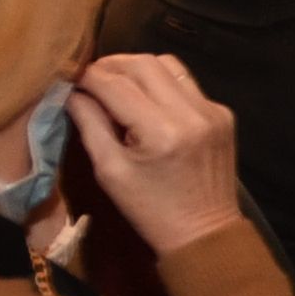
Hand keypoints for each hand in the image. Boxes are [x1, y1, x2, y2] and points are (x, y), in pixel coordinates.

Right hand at [64, 49, 245, 255]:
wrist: (204, 232)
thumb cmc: (150, 209)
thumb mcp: (110, 171)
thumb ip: (89, 125)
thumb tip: (72, 91)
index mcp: (160, 131)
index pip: (115, 85)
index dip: (88, 77)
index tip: (71, 78)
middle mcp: (191, 113)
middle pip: (143, 63)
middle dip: (112, 65)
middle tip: (91, 77)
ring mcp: (212, 110)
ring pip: (168, 65)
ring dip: (138, 68)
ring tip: (117, 84)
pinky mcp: (223, 113)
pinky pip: (187, 83)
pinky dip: (162, 83)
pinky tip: (149, 101)